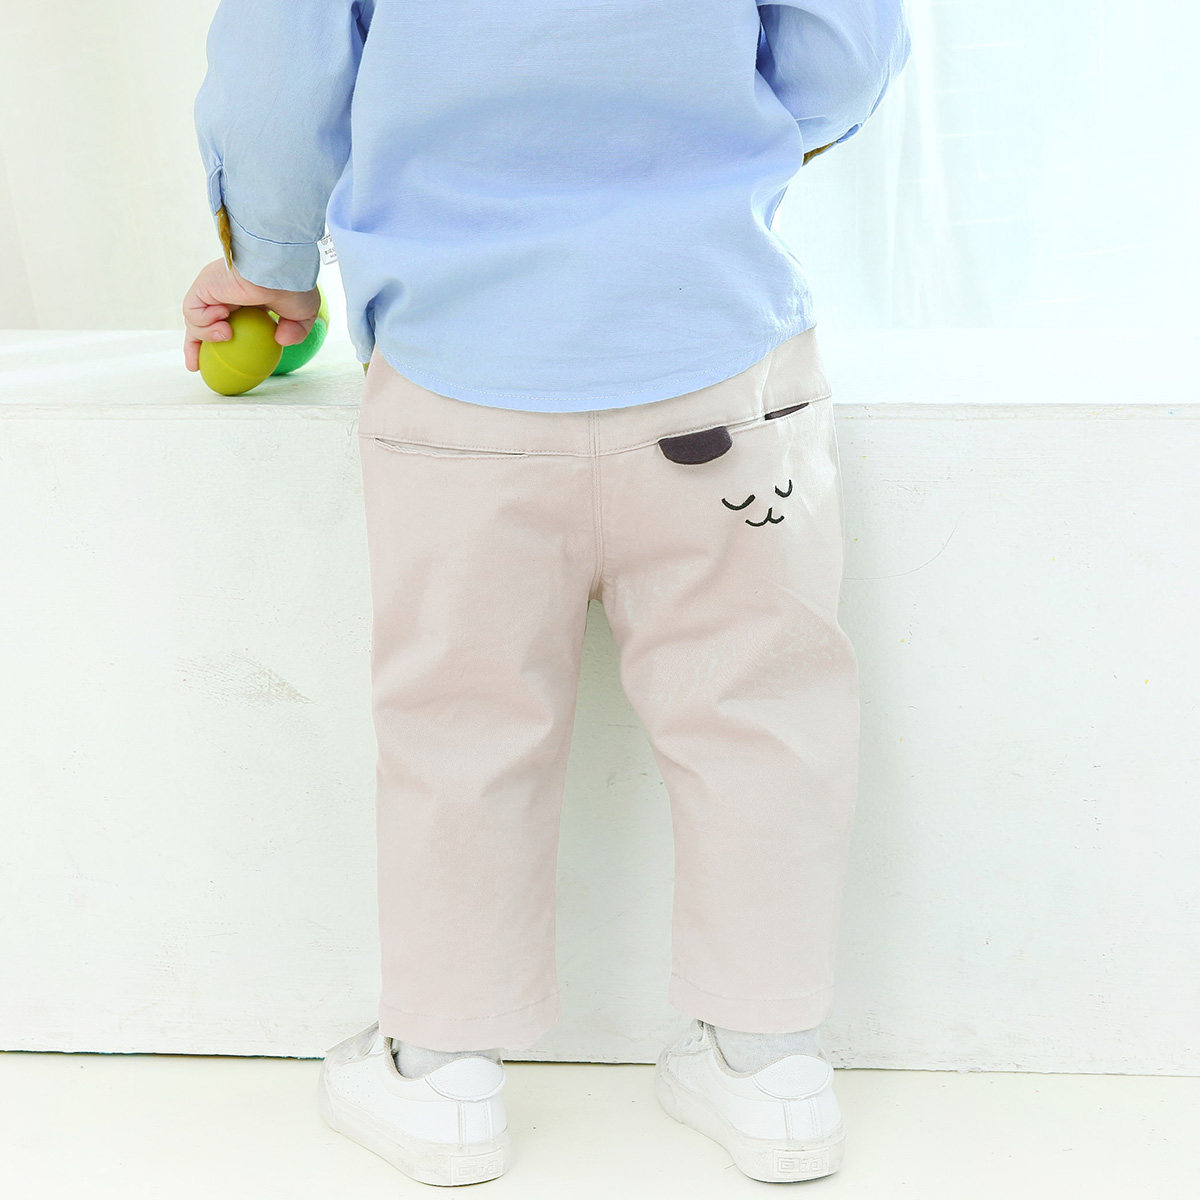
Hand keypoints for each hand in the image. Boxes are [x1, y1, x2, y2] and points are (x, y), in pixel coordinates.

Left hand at [182, 258, 320, 371]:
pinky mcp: (203, 286)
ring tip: (227, 333)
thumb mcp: (304, 314)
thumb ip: (295, 330)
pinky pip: (192, 312)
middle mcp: (226, 292)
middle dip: (195, 345)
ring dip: (207, 335)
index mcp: (247, 297)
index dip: (223, 339)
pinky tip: (223, 318)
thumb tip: (281, 340)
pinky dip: (204, 322)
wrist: (279, 269)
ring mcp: (213, 289)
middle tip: (197, 367)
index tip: (222, 362)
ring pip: (196, 320)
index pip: (229, 320)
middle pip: (202, 323)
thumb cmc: (294, 286)